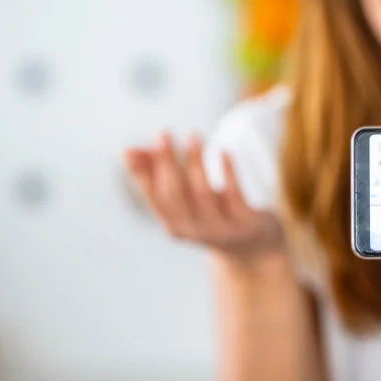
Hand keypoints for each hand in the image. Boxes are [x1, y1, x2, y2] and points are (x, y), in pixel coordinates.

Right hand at [123, 132, 282, 259]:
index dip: (140, 175)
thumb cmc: (212, 213)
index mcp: (174, 224)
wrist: (253, 247)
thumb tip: (127, 150)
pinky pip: (235, 195)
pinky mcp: (245, 223)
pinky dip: (228, 172)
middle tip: (162, 133)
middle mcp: (193, 229)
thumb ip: (158, 173)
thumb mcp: (186, 197)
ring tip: (192, 135)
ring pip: (203, 193)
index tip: (129, 150)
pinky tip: (224, 151)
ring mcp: (220, 228)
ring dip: (195, 162)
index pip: (152, 198)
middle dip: (167, 163)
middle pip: (174, 195)